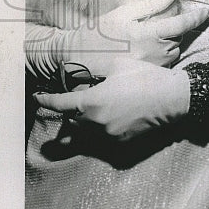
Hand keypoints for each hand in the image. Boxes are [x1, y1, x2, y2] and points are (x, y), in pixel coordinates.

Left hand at [34, 64, 190, 141]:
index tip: (37, 98)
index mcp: (91, 102)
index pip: (59, 104)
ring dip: (83, 124)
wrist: (172, 98)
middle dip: (69, 113)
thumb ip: (95, 73)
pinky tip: (113, 118)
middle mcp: (95, 123)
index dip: (45, 100)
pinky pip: (102, 138)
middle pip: (70, 122)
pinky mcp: (120, 143)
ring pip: (84, 133)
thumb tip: (82, 76)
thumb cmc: (144, 77)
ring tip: (94, 111)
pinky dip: (101, 130)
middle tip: (77, 101)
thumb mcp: (117, 65)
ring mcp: (107, 135)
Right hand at [66, 0, 208, 79]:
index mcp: (148, 35)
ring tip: (146, 36)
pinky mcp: (148, 76)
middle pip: (177, 37)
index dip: (195, 17)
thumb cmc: (100, 32)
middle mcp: (154, 54)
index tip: (205, 12)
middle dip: (173, 27)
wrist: (79, 58)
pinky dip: (161, 51)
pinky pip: (164, 60)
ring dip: (168, 40)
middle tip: (155, 22)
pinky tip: (144, 48)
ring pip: (173, 49)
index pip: (181, 25)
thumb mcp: (124, 13)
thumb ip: (152, 4)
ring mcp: (152, 67)